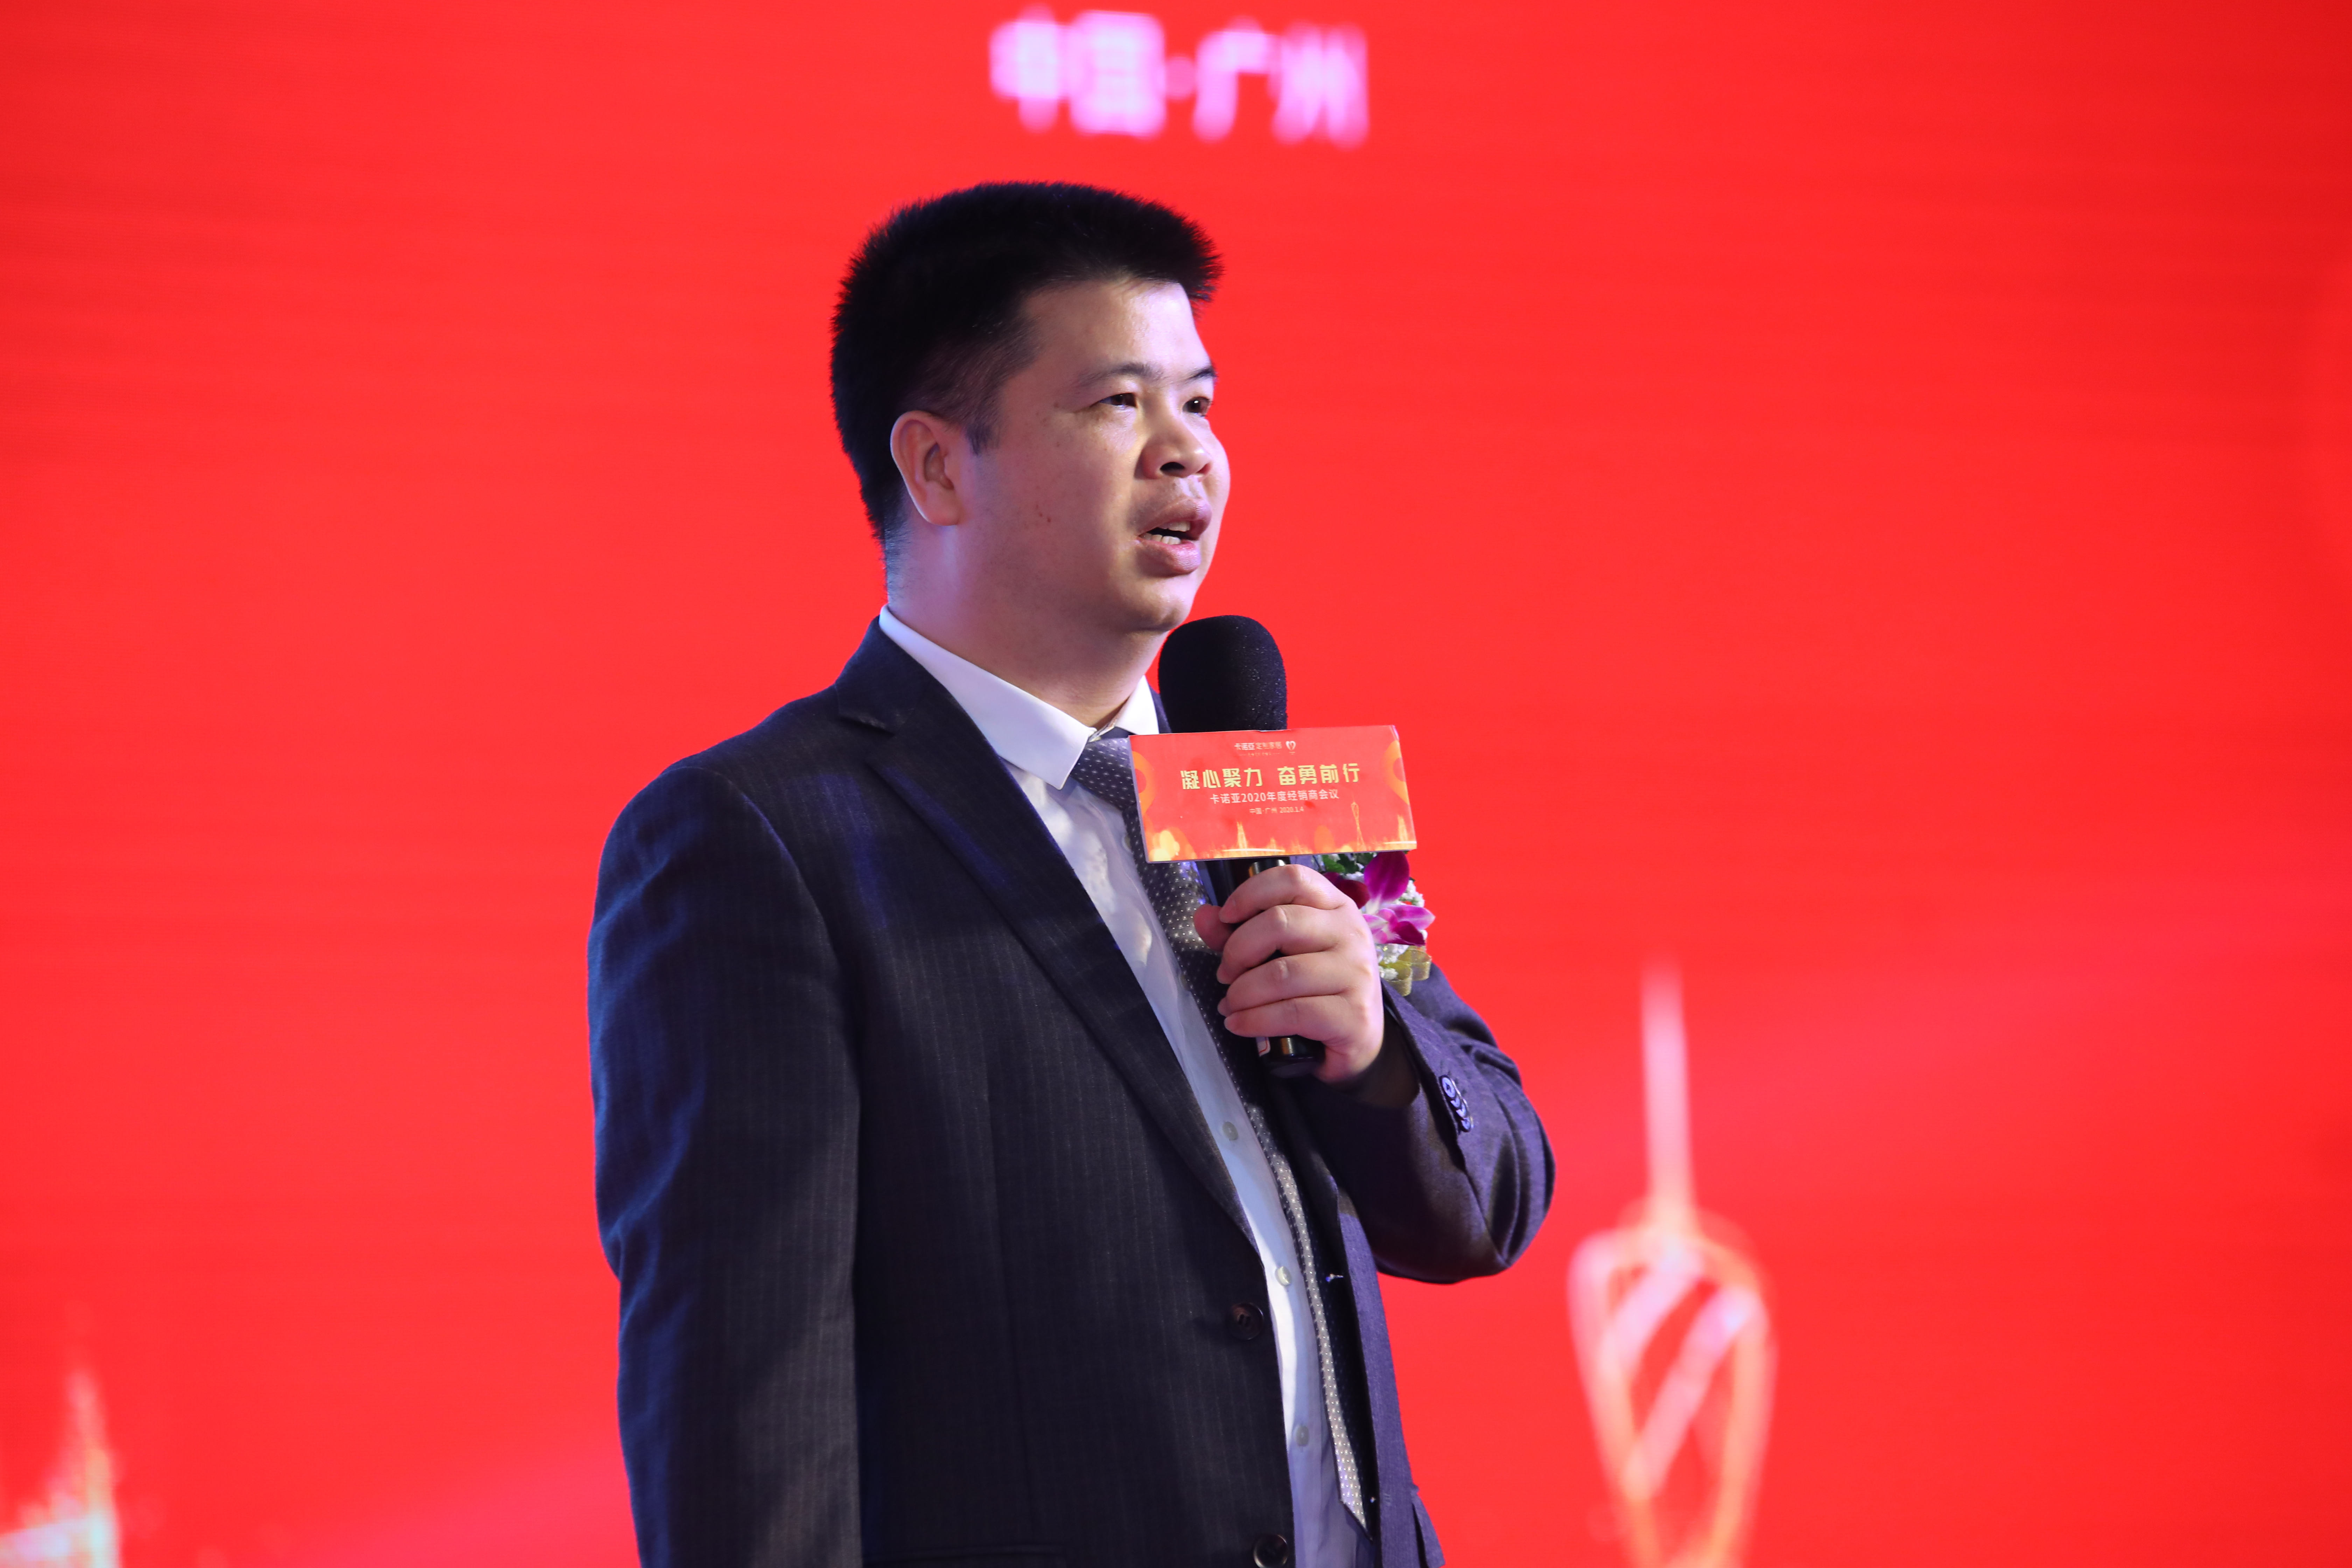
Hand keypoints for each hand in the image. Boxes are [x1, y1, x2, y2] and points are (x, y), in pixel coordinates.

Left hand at [1192, 862, 1392, 1089]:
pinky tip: (1238, 1024)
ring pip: (1282, 973)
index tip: (1226, 918)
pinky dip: (1254, 1020)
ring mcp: (1356, 973)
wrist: (1359, 1038)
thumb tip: (1203, 916)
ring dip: (1242, 993)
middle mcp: (1351, 933)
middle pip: (1280, 923)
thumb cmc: (1316, 986)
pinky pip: (1291, 1012)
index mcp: (1335, 907)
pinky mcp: (1353, 1014)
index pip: (1293, 879)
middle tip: (1226, 974)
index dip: (1251, 894)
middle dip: (1238, 950)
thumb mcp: (1283, 953)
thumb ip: (1243, 933)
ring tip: (1230, 1005)